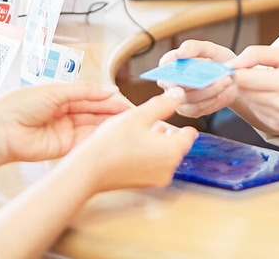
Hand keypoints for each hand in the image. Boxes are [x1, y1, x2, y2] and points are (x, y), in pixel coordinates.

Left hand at [0, 82, 132, 165]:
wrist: (1, 131)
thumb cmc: (20, 105)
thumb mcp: (56, 91)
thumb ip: (84, 91)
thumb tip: (109, 90)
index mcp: (62, 97)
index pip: (92, 97)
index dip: (109, 99)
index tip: (127, 101)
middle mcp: (65, 114)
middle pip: (95, 112)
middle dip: (114, 112)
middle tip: (134, 113)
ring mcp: (65, 131)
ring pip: (93, 126)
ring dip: (110, 125)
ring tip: (127, 123)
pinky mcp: (63, 148)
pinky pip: (85, 141)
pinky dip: (99, 137)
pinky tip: (112, 133)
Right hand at [64, 88, 198, 192]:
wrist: (88, 170)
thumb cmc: (111, 143)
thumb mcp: (139, 116)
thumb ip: (163, 104)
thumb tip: (179, 94)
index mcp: (173, 151)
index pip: (190, 134)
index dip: (179, 123)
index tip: (165, 116)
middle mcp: (169, 168)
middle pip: (178, 145)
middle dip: (166, 133)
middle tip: (147, 124)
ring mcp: (157, 179)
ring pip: (166, 155)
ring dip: (157, 143)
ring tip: (137, 134)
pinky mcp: (145, 184)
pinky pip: (155, 165)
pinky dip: (148, 155)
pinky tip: (131, 147)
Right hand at [157, 40, 238, 117]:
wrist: (234, 80)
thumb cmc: (218, 61)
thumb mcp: (210, 49)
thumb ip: (193, 47)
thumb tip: (180, 52)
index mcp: (174, 64)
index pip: (165, 64)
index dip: (170, 63)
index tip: (180, 59)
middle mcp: (172, 82)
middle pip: (173, 83)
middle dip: (192, 80)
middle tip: (208, 77)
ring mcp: (178, 98)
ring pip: (187, 97)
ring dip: (208, 89)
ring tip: (226, 80)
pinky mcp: (188, 110)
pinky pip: (194, 109)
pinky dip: (209, 101)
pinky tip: (219, 93)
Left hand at [227, 46, 278, 133]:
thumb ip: (256, 54)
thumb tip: (231, 63)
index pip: (242, 78)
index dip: (238, 70)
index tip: (244, 65)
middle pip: (243, 90)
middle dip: (246, 80)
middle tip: (261, 74)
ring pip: (249, 102)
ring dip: (253, 92)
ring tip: (271, 86)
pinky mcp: (278, 127)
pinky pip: (256, 112)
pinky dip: (260, 103)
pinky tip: (275, 98)